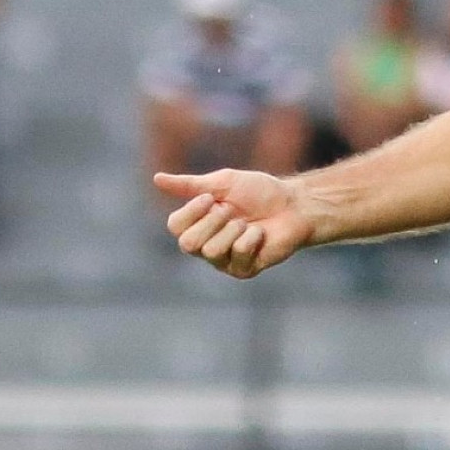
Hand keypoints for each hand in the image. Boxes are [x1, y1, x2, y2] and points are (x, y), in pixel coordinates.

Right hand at [153, 169, 315, 278]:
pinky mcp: (243, 270)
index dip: (192, 211)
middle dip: (212, 221)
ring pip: (211, 251)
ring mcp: (224, 261)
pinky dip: (252, 237)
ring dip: (234, 229)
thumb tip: (156, 179)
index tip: (212, 197)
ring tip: (247, 223)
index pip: (174, 226)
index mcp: (197, 224)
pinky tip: (260, 234)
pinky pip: (238, 253)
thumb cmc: (258, 192)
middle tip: (231, 211)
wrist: (293, 204)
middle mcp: (206, 245)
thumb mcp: (222, 183)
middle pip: (188, 243)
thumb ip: (189, 185)